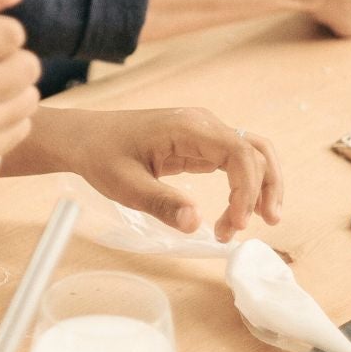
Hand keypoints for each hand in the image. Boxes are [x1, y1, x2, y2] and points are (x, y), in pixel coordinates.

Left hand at [41, 107, 282, 242]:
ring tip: (265, 220)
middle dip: (265, 188)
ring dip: (263, 185)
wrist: (85, 138)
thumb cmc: (102, 156)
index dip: (247, 189)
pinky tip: (241, 212)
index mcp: (189, 128)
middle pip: (257, 151)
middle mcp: (204, 124)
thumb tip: (195, 224)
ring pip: (252, 154)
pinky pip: (235, 161)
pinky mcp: (200, 145)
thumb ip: (162, 204)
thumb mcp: (126, 186)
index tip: (235, 224)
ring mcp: (204, 133)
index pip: (240, 153)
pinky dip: (246, 185)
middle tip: (257, 226)